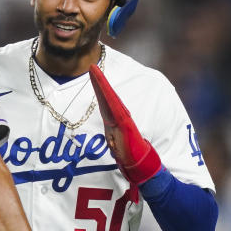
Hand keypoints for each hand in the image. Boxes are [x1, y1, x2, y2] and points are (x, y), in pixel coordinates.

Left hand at [88, 65, 160, 185]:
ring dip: (101, 83)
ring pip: (109, 97)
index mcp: (114, 120)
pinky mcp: (124, 121)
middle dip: (99, 81)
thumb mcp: (114, 143)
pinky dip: (106, 94)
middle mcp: (118, 115)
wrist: (138, 162)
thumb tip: (108, 139)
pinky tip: (101, 85)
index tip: (92, 76)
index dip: (98, 89)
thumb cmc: (127, 154)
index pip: (104, 102)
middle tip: (91, 67)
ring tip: (94, 71)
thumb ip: (111, 137)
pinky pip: (113, 105)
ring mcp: (122, 117)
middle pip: (106, 95)